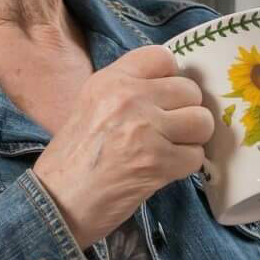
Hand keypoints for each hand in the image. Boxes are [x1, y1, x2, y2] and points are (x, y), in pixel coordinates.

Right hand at [32, 44, 215, 245]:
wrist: (58, 202)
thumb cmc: (74, 159)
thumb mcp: (92, 106)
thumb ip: (128, 90)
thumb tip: (174, 85)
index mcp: (111, 80)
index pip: (163, 57)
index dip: (172, 79)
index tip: (164, 99)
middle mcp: (129, 98)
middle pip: (190, 91)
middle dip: (186, 113)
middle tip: (167, 132)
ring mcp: (145, 129)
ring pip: (201, 122)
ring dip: (191, 140)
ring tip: (168, 150)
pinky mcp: (158, 162)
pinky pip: (196, 156)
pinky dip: (184, 167)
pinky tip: (162, 171)